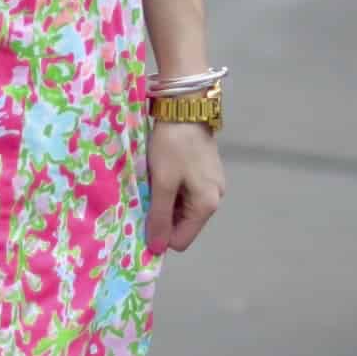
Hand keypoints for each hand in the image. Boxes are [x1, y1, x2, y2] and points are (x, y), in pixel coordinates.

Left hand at [147, 121, 223, 256]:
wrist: (186, 107)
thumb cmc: (173, 146)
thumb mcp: (162, 183)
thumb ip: (159, 216)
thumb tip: (157, 249)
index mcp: (206, 205)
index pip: (181, 240)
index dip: (160, 235)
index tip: (142, 218)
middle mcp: (214, 198)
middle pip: (182, 224)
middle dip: (161, 216)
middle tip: (143, 198)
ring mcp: (211, 185)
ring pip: (182, 208)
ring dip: (164, 202)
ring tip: (151, 184)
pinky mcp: (206, 172)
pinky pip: (185, 193)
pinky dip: (170, 189)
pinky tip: (160, 174)